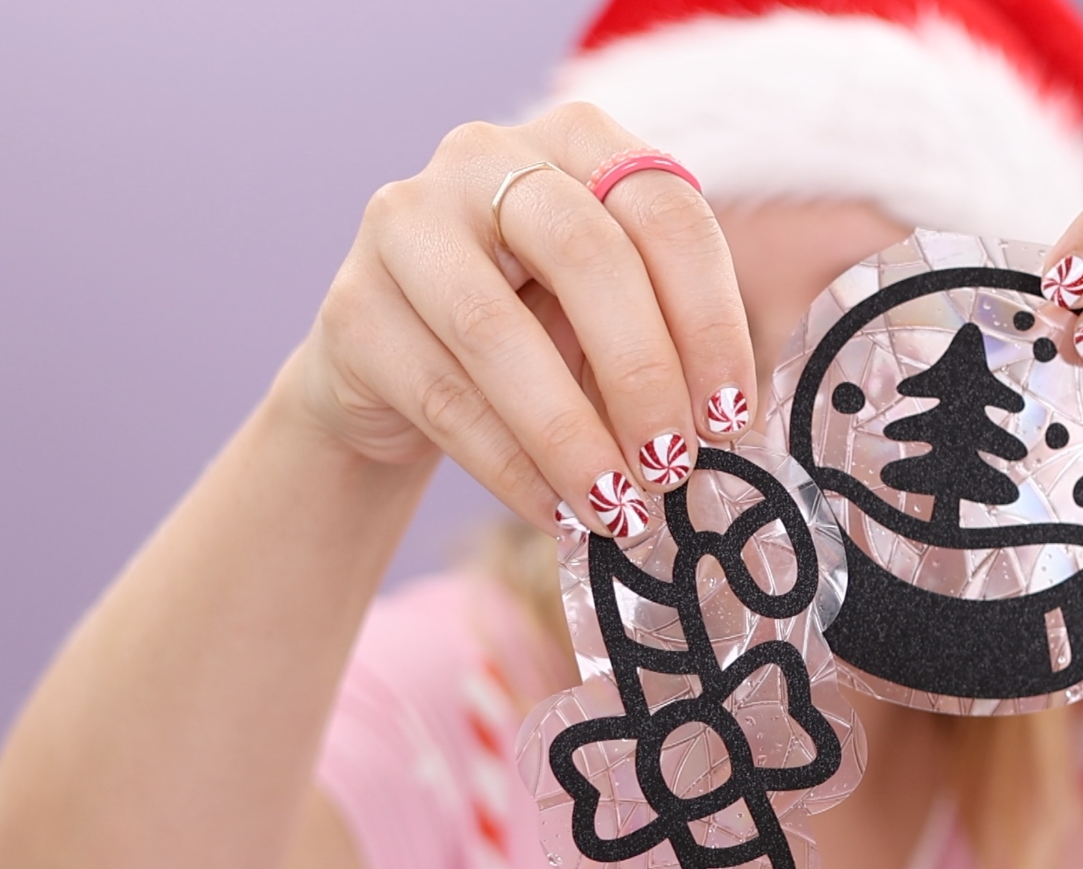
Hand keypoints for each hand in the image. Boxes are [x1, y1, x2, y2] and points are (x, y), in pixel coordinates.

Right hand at [288, 102, 756, 536]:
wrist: (397, 371)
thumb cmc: (537, 334)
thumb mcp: (611, 317)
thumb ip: (667, 342)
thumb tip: (728, 428)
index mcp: (578, 141)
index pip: (666, 212)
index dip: (710, 321)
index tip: (732, 417)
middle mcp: (484, 156)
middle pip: (585, 254)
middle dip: (643, 374)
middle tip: (673, 464)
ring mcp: (404, 221)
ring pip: (497, 331)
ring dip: (570, 435)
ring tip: (617, 508)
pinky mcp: (350, 306)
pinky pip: (442, 395)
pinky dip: (511, 466)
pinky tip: (554, 512)